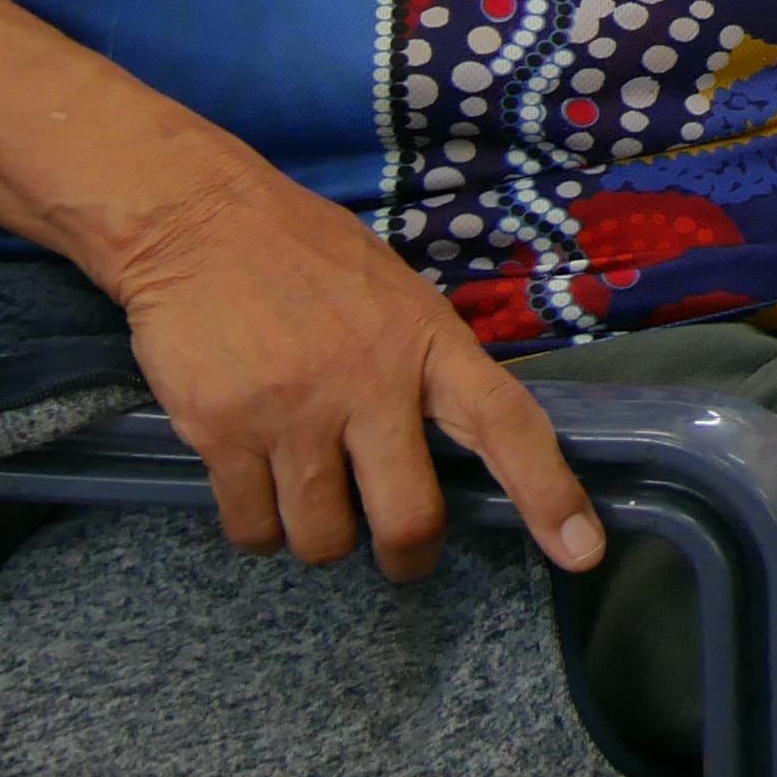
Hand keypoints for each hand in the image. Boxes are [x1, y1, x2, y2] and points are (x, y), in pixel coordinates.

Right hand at [110, 148, 606, 581]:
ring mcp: (293, 413)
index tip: (582, 551)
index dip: (548, 493)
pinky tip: (260, 495)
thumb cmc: (302, 252)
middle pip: (409, 517)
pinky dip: (259, 529)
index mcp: (426, 341)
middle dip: (409, 556)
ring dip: (322, 537)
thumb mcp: (394, 291)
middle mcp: (368, 383)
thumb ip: (425, 362)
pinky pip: (252, 528)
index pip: (506, 424)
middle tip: (401, 556)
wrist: (194, 220)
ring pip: (324, 538)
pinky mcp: (222, 433)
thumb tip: (452, 439)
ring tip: (311, 499)